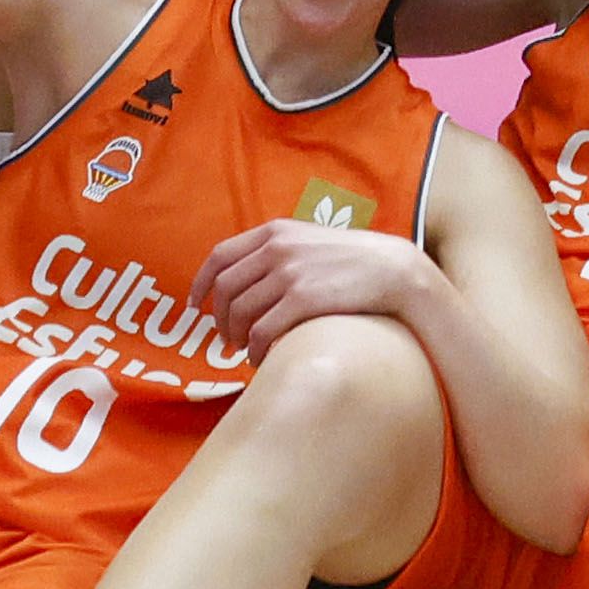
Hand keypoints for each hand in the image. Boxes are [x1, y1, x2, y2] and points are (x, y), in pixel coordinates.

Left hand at [198, 213, 438, 351]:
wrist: (393, 269)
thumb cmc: (351, 260)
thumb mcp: (309, 240)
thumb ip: (276, 250)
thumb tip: (243, 279)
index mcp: (275, 232)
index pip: (219, 257)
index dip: (200, 283)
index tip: (195, 305)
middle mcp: (277, 249)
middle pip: (226, 290)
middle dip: (220, 319)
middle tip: (226, 338)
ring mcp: (290, 274)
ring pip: (242, 313)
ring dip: (237, 337)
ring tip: (246, 349)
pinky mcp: (304, 299)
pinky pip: (263, 331)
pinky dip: (256, 349)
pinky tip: (262, 357)